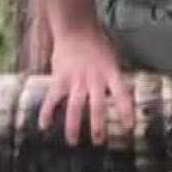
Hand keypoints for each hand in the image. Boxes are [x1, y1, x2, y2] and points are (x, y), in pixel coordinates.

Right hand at [39, 27, 134, 146]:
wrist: (76, 29)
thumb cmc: (97, 44)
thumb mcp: (113, 59)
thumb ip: (115, 78)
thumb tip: (125, 95)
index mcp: (111, 73)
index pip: (122, 95)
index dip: (125, 112)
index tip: (128, 129)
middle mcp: (94, 79)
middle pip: (97, 107)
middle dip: (98, 127)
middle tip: (99, 142)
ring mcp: (76, 80)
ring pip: (74, 107)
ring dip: (73, 127)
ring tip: (73, 142)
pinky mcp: (60, 79)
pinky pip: (52, 99)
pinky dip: (47, 113)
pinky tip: (44, 127)